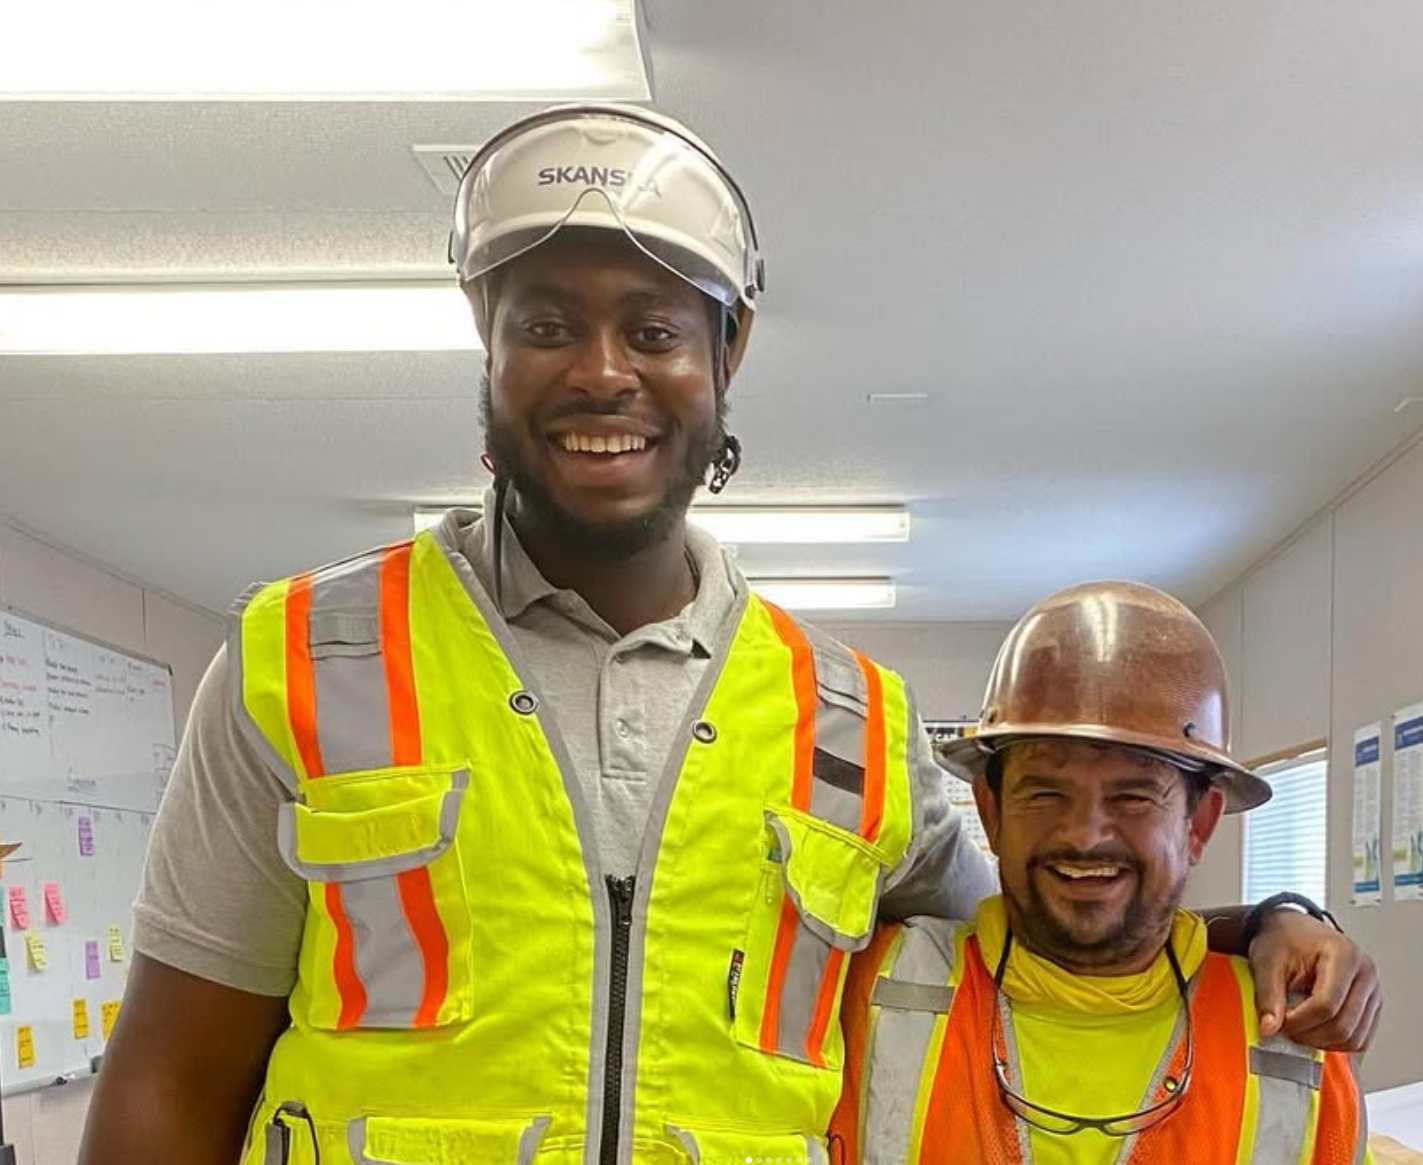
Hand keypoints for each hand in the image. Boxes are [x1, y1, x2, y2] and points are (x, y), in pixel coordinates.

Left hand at [1248, 908, 1379, 1051]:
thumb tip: (1269, 1029)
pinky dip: (1334, 1042)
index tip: (1278, 1024)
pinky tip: (1313, 1028)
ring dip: (1322, 1042)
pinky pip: (1360, 1040)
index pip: (1326, 1005)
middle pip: (1343, 1026)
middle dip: (1310, 1035)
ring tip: (1298, 1027)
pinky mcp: (1371, 1006)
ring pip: (1355, 1039)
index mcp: (1343, 955)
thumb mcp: (1266, 962)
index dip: (1300, 1022)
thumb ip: (1268, 996)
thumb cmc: (1282, 940)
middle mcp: (1365, 973)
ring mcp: (1373, 991)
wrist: (1292, 929)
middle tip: (1284, 1029)